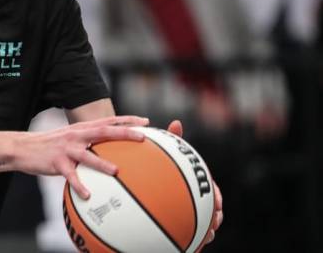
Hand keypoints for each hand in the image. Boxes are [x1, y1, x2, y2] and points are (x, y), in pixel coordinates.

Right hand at [16, 115, 148, 199]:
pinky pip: (70, 176)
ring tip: (116, 171)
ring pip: (87, 155)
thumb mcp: (69, 137)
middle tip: (142, 138)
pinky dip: (79, 186)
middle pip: (103, 132)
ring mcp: (66, 149)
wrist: (23, 147)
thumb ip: (87, 140)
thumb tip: (107, 149)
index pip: (108, 121)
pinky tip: (87, 195)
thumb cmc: (50, 145)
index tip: (145, 122)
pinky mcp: (57, 162)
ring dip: (102, 163)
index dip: (127, 120)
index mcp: (81, 129)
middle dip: (124, 134)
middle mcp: (76, 136)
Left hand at [166, 120, 222, 243]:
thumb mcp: (164, 155)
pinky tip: (194, 241)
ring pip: (206, 225)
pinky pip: (193, 236)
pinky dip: (197, 239)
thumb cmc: (158, 171)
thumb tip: (177, 122)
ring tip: (209, 233)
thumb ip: (172, 141)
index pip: (212, 189)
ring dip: (210, 229)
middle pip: (213, 210)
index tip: (217, 199)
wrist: (146, 198)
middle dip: (217, 214)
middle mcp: (196, 201)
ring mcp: (191, 216)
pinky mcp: (184, 229)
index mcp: (195, 185)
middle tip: (215, 217)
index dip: (216, 195)